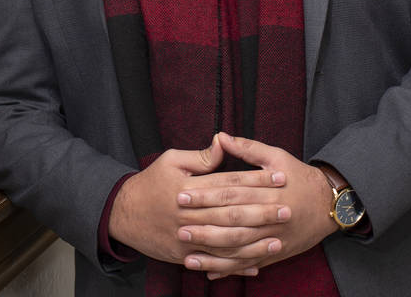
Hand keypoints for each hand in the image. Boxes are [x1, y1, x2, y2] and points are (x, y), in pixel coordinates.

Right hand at [109, 135, 288, 269]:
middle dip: (261, 210)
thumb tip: (223, 143)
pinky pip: (214, 262)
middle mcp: (189, 213)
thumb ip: (199, 156)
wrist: (123, 214)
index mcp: (188, 187)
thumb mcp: (170, 160)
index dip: (255, 180)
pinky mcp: (184, 255)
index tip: (278, 177)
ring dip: (254, 242)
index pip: (228, 182)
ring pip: (226, 241)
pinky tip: (255, 265)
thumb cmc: (149, 183)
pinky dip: (235, 265)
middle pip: (232, 212)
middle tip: (287, 208)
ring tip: (278, 238)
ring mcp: (186, 237)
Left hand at [178, 133, 337, 278]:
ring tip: (188, 255)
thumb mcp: (277, 157)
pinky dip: (229, 270)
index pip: (231, 193)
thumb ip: (247, 148)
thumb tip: (220, 136)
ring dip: (213, 254)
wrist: (329, 205)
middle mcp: (269, 217)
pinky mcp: (274, 253)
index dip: (205, 194)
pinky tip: (209, 273)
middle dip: (204, 226)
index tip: (182, 194)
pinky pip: (249, 263)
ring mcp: (272, 238)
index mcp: (267, 191)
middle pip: (233, 223)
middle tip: (179, 227)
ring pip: (239, 249)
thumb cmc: (299, 177)